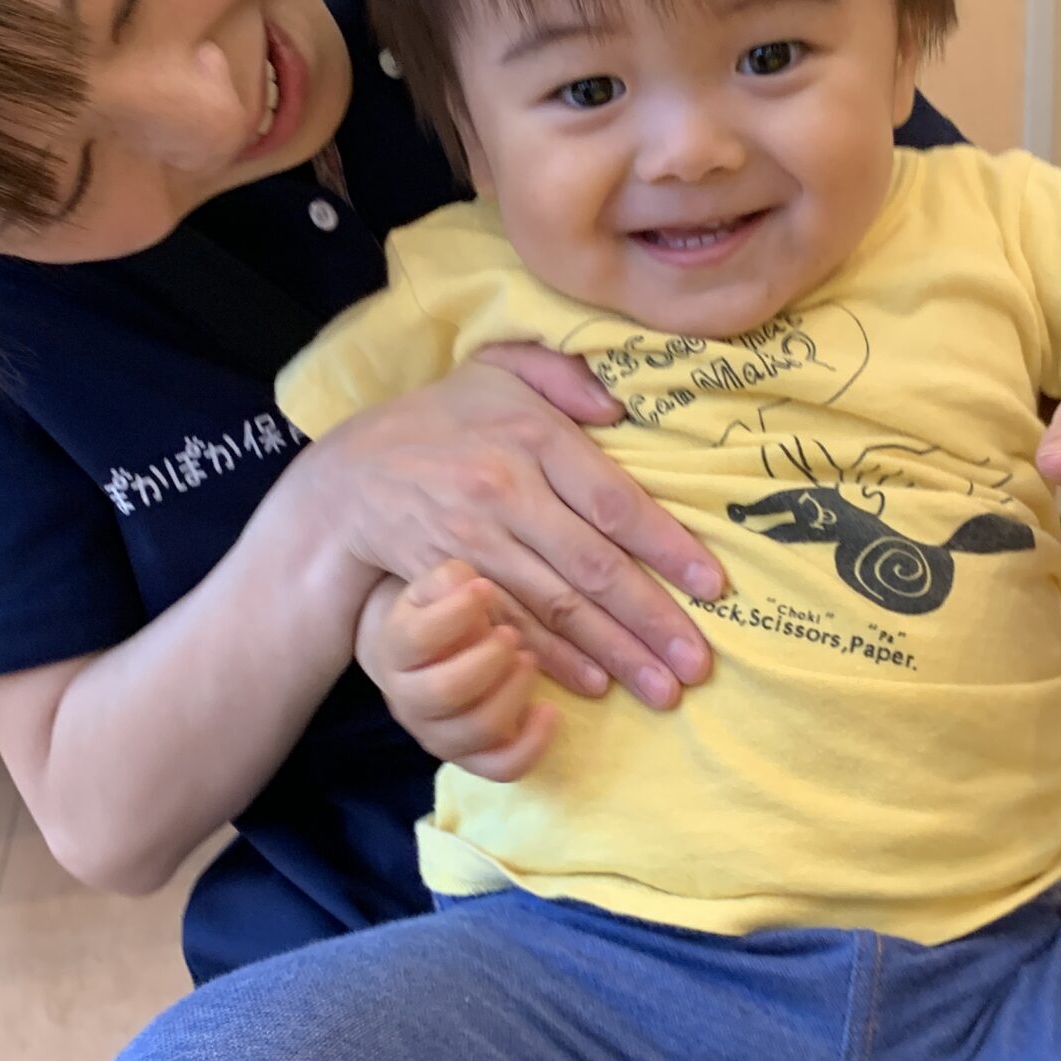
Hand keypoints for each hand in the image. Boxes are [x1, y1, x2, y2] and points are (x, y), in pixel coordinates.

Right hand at [306, 345, 724, 710]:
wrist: (346, 477)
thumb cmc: (439, 420)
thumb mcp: (498, 370)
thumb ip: (561, 374)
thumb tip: (620, 405)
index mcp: (534, 437)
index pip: (615, 501)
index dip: (668, 547)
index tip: (713, 587)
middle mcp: (507, 491)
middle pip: (593, 566)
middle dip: (652, 621)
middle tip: (699, 665)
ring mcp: (474, 541)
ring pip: (557, 606)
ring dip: (614, 654)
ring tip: (663, 691)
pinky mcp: (448, 581)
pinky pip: (511, 625)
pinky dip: (555, 661)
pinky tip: (595, 685)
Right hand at [359, 562, 557, 780]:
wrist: (424, 656)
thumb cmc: (437, 613)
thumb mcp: (435, 588)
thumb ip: (450, 580)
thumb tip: (472, 585)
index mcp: (394, 651)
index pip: (417, 639)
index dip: (456, 614)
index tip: (484, 589)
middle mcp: (409, 701)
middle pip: (446, 691)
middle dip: (489, 660)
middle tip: (511, 635)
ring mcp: (439, 736)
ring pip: (478, 729)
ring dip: (513, 692)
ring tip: (528, 660)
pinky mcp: (472, 759)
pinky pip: (503, 767)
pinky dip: (533, 743)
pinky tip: (551, 710)